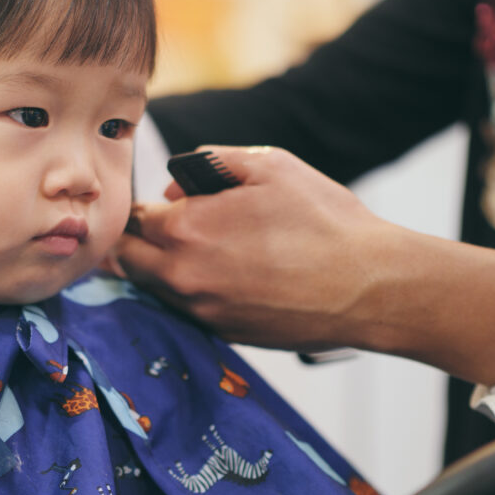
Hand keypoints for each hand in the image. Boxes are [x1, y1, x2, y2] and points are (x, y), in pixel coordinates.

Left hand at [115, 145, 392, 351]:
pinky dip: (187, 293)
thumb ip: (210, 161)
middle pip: (126, 260)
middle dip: (133, 241)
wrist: (368, 287)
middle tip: (154, 229)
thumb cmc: (323, 220)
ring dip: (157, 268)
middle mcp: (181, 275)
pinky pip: (183, 310)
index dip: (142, 207)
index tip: (157, 205)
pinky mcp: (222, 333)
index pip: (132, 219)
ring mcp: (200, 310)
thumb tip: (176, 184)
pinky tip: (216, 276)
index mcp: (184, 229)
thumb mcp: (268, 164)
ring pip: (152, 288)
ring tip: (189, 250)